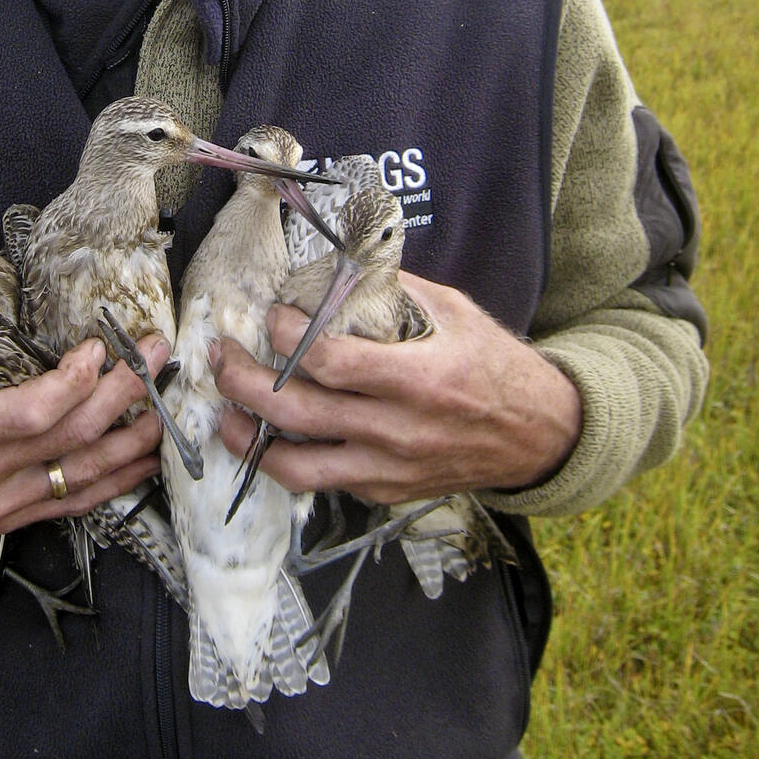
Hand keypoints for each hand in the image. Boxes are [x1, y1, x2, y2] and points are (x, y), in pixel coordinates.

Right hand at [0, 293, 166, 562]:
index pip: (36, 411)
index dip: (78, 381)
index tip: (100, 348)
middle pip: (73, 439)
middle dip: (124, 396)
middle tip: (156, 358)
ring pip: (81, 478)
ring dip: (130, 444)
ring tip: (163, 412)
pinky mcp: (3, 522)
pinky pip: (68, 507)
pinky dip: (111, 485)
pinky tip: (138, 467)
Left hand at [213, 272, 581, 506]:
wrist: (538, 436)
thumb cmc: (496, 367)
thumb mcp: (455, 313)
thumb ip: (397, 293)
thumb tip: (339, 268)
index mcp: (416, 378)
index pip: (328, 363)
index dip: (287, 338)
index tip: (271, 317)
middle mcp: (397, 430)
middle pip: (296, 414)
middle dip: (243, 385)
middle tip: (221, 358)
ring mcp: (389, 467)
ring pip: (298, 467)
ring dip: (249, 441)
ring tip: (224, 416)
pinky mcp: (386, 490)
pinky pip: (325, 483)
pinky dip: (291, 462)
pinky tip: (271, 440)